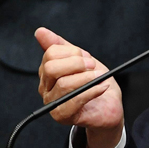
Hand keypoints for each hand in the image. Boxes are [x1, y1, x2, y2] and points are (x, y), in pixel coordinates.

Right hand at [36, 27, 123, 147]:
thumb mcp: (82, 60)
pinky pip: (75, 100)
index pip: (50, 54)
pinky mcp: (62, 116)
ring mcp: (52, 103)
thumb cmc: (95, 83)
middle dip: (76, 63)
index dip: (72, 52)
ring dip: (87, 78)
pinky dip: (93, 91)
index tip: (86, 56)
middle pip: (52, 68)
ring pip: (64, 84)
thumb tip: (40, 32)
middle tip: (92, 65)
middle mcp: (46, 88)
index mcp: (48, 72)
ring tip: (100, 77)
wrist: (108, 106)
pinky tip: (102, 87)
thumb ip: (63, 46)